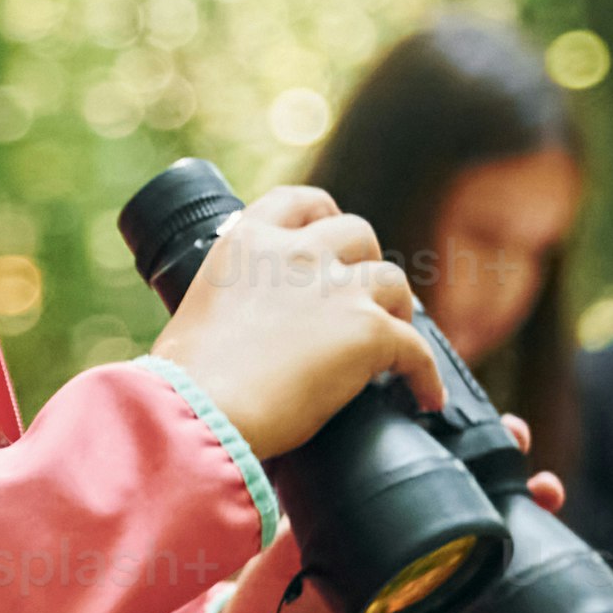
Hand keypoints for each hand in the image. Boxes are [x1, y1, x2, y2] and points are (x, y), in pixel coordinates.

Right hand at [152, 181, 445, 460]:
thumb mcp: (199, 312)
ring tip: (396, 338)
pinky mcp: (368, 331)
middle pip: (357, 232)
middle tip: (361, 295)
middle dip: (365, 260)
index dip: (323, 213)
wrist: (202, 411)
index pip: (298, 201)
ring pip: (393, 281)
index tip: (331, 232)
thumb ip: (233, 304)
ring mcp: (336, 288)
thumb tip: (247, 339)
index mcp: (247, 242)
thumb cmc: (186, 382)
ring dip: (397, 309)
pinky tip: (427, 397)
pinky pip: (417, 348)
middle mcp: (295, 253)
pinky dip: (426, 375)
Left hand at [228, 434, 573, 612]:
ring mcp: (433, 574)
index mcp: (373, 503)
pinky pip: (489, 593)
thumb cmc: (275, 597)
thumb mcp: (288, 550)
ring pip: (493, 533)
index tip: (472, 407)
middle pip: (470, 486)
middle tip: (518, 437)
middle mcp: (411, 532)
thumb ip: (307, 527)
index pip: (422, 455)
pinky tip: (543, 553)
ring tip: (547, 489)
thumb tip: (323, 499)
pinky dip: (518, 573)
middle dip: (504, 457)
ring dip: (529, 507)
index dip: (453, 428)